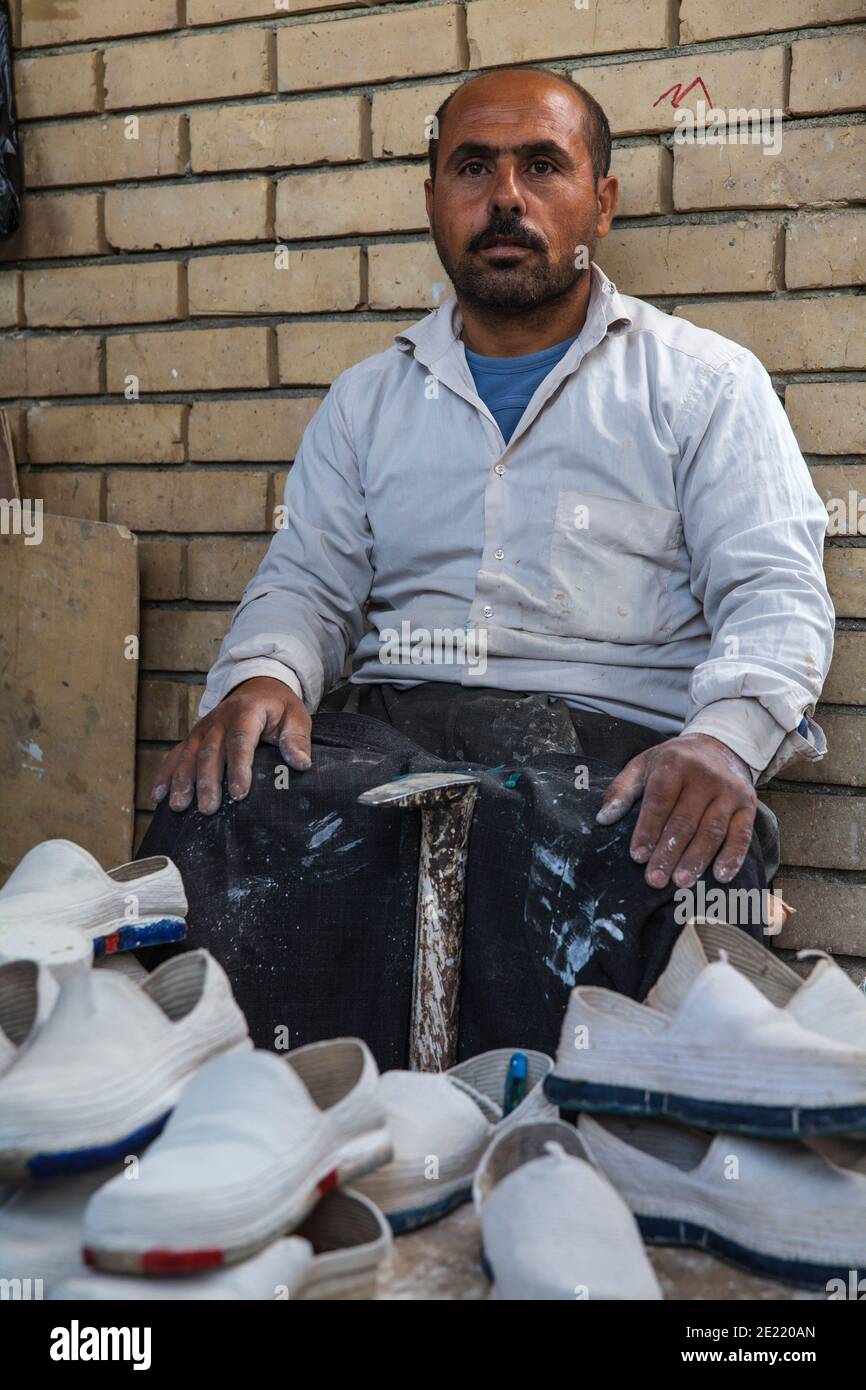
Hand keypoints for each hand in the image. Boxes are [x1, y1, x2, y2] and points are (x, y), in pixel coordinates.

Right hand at [150, 676, 311, 815]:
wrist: (257, 689)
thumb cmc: (278, 708)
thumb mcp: (296, 716)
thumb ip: (297, 738)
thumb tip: (300, 762)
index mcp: (246, 712)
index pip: (240, 741)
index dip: (239, 768)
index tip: (240, 794)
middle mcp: (219, 720)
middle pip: (210, 752)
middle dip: (207, 782)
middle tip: (209, 809)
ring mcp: (202, 729)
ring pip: (188, 755)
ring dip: (182, 781)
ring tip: (179, 806)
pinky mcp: (193, 738)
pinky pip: (174, 756)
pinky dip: (164, 775)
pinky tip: (157, 797)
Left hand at [596, 732, 756, 889]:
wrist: (718, 746)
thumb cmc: (673, 762)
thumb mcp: (642, 765)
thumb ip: (621, 790)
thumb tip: (603, 818)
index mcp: (674, 764)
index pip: (659, 802)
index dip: (647, 830)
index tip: (637, 856)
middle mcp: (705, 776)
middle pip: (685, 820)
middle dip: (669, 853)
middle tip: (655, 880)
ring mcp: (729, 791)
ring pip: (712, 830)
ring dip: (696, 859)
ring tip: (681, 882)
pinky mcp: (748, 804)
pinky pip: (742, 834)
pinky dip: (733, 856)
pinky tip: (721, 875)